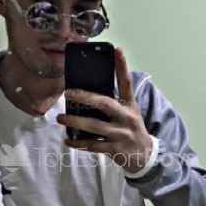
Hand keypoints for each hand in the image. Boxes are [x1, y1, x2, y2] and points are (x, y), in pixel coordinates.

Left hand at [56, 46, 154, 174]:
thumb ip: (114, 103)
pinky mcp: (114, 149)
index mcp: (130, 106)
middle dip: (84, 97)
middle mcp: (126, 118)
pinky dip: (78, 143)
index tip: (117, 50)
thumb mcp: (130, 113)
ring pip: (94, 126)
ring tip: (60, 117)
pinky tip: (68, 140)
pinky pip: (92, 145)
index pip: (126, 83)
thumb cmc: (132, 129)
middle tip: (68, 93)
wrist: (145, 156)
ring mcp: (120, 134)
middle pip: (104, 103)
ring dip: (75, 121)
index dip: (122, 66)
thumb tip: (88, 94)